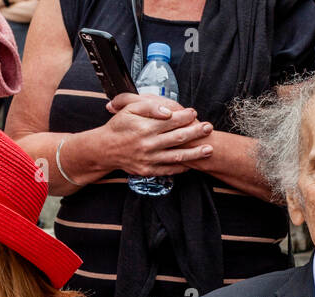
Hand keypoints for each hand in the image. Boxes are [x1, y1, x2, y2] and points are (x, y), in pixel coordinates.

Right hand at [97, 92, 212, 176]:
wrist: (105, 149)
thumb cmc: (119, 127)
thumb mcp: (129, 109)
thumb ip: (149, 107)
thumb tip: (168, 111)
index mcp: (145, 127)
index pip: (171, 121)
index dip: (185, 117)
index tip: (194, 113)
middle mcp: (149, 144)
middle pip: (178, 138)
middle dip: (196, 132)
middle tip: (209, 128)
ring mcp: (150, 159)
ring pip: (177, 156)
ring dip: (195, 153)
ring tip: (208, 149)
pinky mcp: (149, 170)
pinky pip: (169, 170)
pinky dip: (182, 167)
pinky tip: (192, 163)